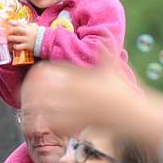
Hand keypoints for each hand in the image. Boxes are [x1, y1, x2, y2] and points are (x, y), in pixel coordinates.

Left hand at [8, 22, 38, 50]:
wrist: (45, 41)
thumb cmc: (39, 33)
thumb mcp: (35, 27)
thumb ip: (29, 24)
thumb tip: (24, 23)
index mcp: (28, 27)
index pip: (20, 23)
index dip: (14, 22)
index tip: (8, 22)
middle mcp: (26, 33)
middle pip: (17, 29)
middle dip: (10, 30)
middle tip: (6, 32)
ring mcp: (26, 39)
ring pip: (16, 38)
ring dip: (10, 38)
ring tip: (8, 39)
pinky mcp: (26, 46)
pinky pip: (18, 47)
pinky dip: (15, 46)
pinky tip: (13, 46)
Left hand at [28, 61, 162, 136]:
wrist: (134, 115)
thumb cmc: (122, 92)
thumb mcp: (113, 70)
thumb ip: (106, 54)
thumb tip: (106, 36)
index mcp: (85, 78)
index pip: (60, 73)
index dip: (45, 73)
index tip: (34, 74)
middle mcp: (82, 93)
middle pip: (52, 91)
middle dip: (39, 92)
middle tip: (27, 92)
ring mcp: (82, 109)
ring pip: (54, 109)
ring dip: (43, 108)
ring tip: (32, 108)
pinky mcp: (83, 123)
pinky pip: (64, 125)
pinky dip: (54, 124)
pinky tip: (48, 122)